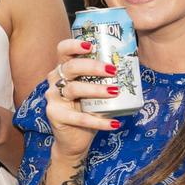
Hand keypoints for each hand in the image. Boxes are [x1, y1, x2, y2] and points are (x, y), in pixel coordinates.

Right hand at [45, 38, 119, 159]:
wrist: (73, 139)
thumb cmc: (86, 110)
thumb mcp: (93, 92)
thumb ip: (101, 80)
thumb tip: (131, 68)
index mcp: (63, 70)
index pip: (62, 51)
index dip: (73, 45)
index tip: (91, 46)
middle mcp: (55, 81)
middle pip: (70, 67)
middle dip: (92, 66)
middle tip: (112, 70)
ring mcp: (53, 99)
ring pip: (74, 89)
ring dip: (96, 90)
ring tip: (115, 91)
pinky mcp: (56, 116)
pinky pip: (79, 117)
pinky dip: (98, 121)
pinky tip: (114, 124)